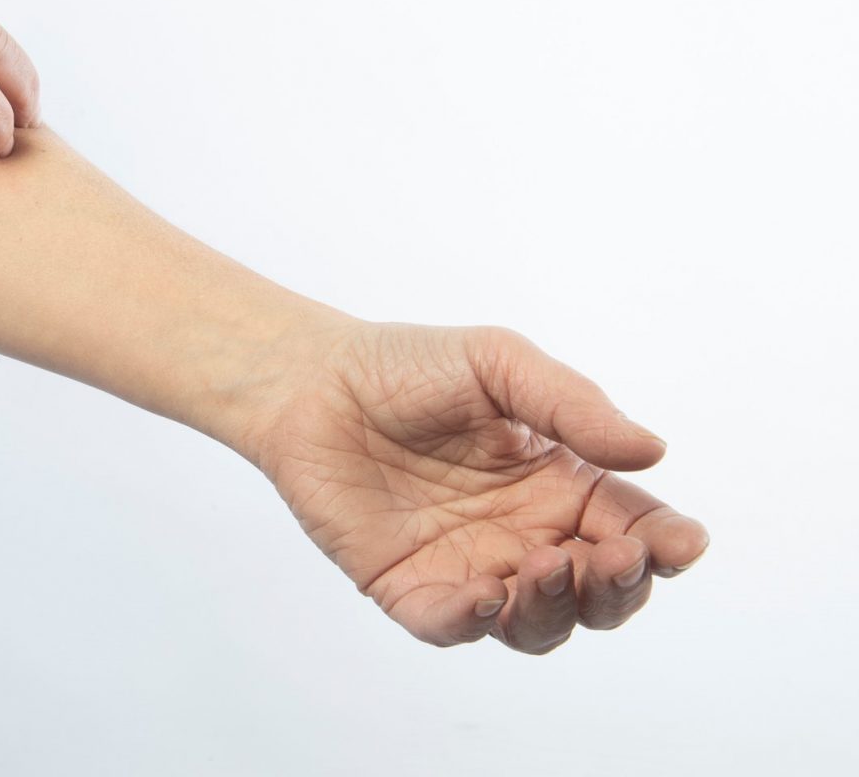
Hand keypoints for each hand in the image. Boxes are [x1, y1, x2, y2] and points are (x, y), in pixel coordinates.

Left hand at [227, 318, 710, 652]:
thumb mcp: (497, 364)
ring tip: (547, 565)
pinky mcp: (408, 589)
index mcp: (559, 485)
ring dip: (555, 608)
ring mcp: (469, 568)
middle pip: (597, 592)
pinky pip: (451, 628)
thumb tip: (652, 451)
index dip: (665, 544)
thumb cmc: (406, 367)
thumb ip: (570, 405)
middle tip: (614, 557)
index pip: (632, 528)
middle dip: (618, 586)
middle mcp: (524, 536)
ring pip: (536, 625)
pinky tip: (483, 594)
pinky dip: (473, 622)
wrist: (308, 382)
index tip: (683, 542)